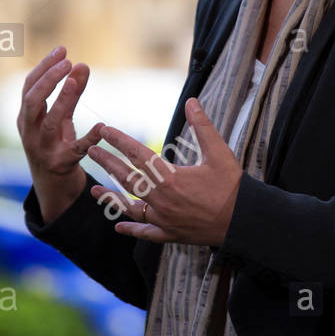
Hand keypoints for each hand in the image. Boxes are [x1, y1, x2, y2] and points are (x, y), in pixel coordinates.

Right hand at [17, 45, 103, 222]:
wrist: (52, 185)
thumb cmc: (54, 143)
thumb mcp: (61, 116)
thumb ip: (72, 92)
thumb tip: (82, 64)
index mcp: (26, 117)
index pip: (29, 86)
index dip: (43, 67)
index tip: (62, 50)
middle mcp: (30, 132)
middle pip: (32, 101)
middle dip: (48, 80)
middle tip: (66, 61)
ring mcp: (44, 149)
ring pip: (49, 123)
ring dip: (61, 100)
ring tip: (74, 81)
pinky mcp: (62, 164)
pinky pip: (76, 150)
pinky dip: (89, 138)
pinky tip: (101, 126)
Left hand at [86, 98, 242, 247]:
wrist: (244, 222)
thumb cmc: (233, 186)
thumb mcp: (219, 153)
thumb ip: (203, 127)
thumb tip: (192, 101)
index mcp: (170, 178)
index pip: (137, 154)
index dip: (118, 140)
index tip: (104, 130)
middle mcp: (161, 200)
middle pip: (126, 178)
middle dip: (107, 163)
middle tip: (90, 151)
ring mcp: (163, 219)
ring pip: (129, 207)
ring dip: (110, 197)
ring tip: (93, 189)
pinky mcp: (170, 234)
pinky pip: (145, 232)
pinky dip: (131, 230)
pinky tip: (119, 227)